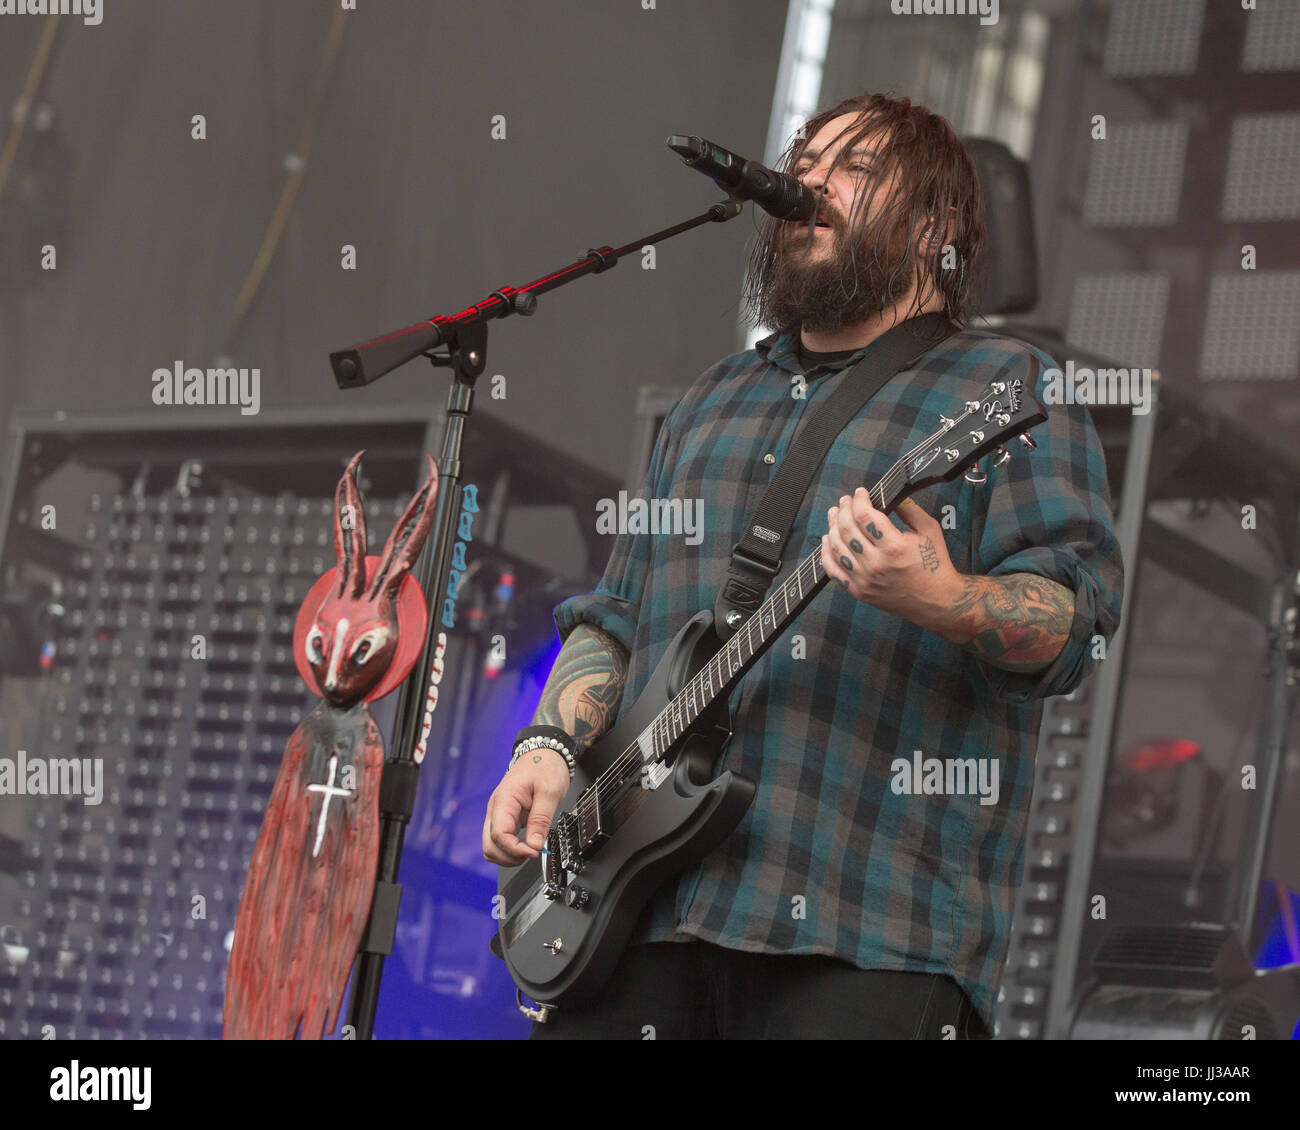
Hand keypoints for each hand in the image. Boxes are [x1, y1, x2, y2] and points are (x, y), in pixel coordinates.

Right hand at [482, 747, 571, 865]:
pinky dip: (511, 848)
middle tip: (532, 854)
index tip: (534, 852)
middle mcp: (496, 809)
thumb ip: (541, 819)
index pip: (499, 835)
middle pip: (489, 846)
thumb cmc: (544, 766)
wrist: (542, 753)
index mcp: (504, 801)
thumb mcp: (550, 792)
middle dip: (509, 857)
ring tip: (530, 850)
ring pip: (492, 846)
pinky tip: (527, 844)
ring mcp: (499, 814)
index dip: (515, 849)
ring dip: (508, 855)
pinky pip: (501, 840)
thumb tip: (535, 845)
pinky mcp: (505, 817)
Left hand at [820, 488, 963, 633]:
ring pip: (836, 548)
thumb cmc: (935, 564)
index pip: (865, 516)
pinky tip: (828, 540)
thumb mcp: (929, 530)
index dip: (858, 500)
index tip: (860, 493)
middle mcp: (876, 564)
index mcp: (894, 547)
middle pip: (847, 529)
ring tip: (834, 515)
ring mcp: (865, 580)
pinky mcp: (859, 592)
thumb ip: (909, 508)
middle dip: (843, 509)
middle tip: (845, 501)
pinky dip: (826, 554)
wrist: (937, 601)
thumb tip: (889, 493)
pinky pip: (833, 571)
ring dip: (832, 527)